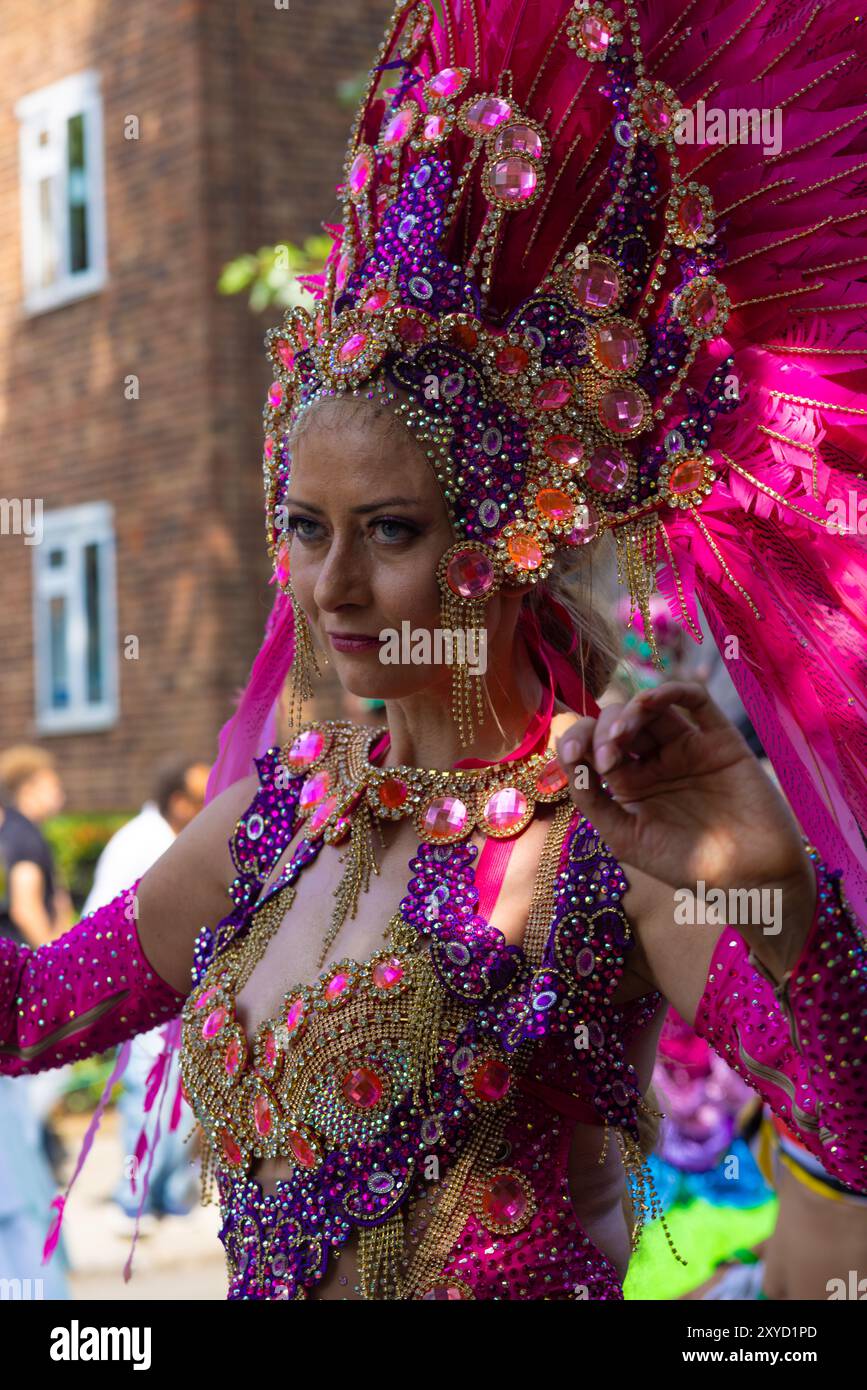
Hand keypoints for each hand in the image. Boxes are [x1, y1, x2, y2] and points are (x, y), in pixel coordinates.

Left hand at [555, 681, 813, 919]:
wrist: (748, 881)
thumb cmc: (687, 866)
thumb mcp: (626, 838)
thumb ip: (594, 801)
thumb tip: (568, 762)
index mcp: (630, 782)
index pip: (594, 745)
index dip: (578, 740)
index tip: (571, 755)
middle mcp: (656, 760)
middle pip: (619, 722)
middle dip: (602, 731)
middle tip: (606, 761)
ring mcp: (688, 747)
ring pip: (652, 708)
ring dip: (630, 712)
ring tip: (620, 737)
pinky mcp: (720, 740)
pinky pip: (696, 701)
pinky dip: (671, 691)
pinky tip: (650, 703)